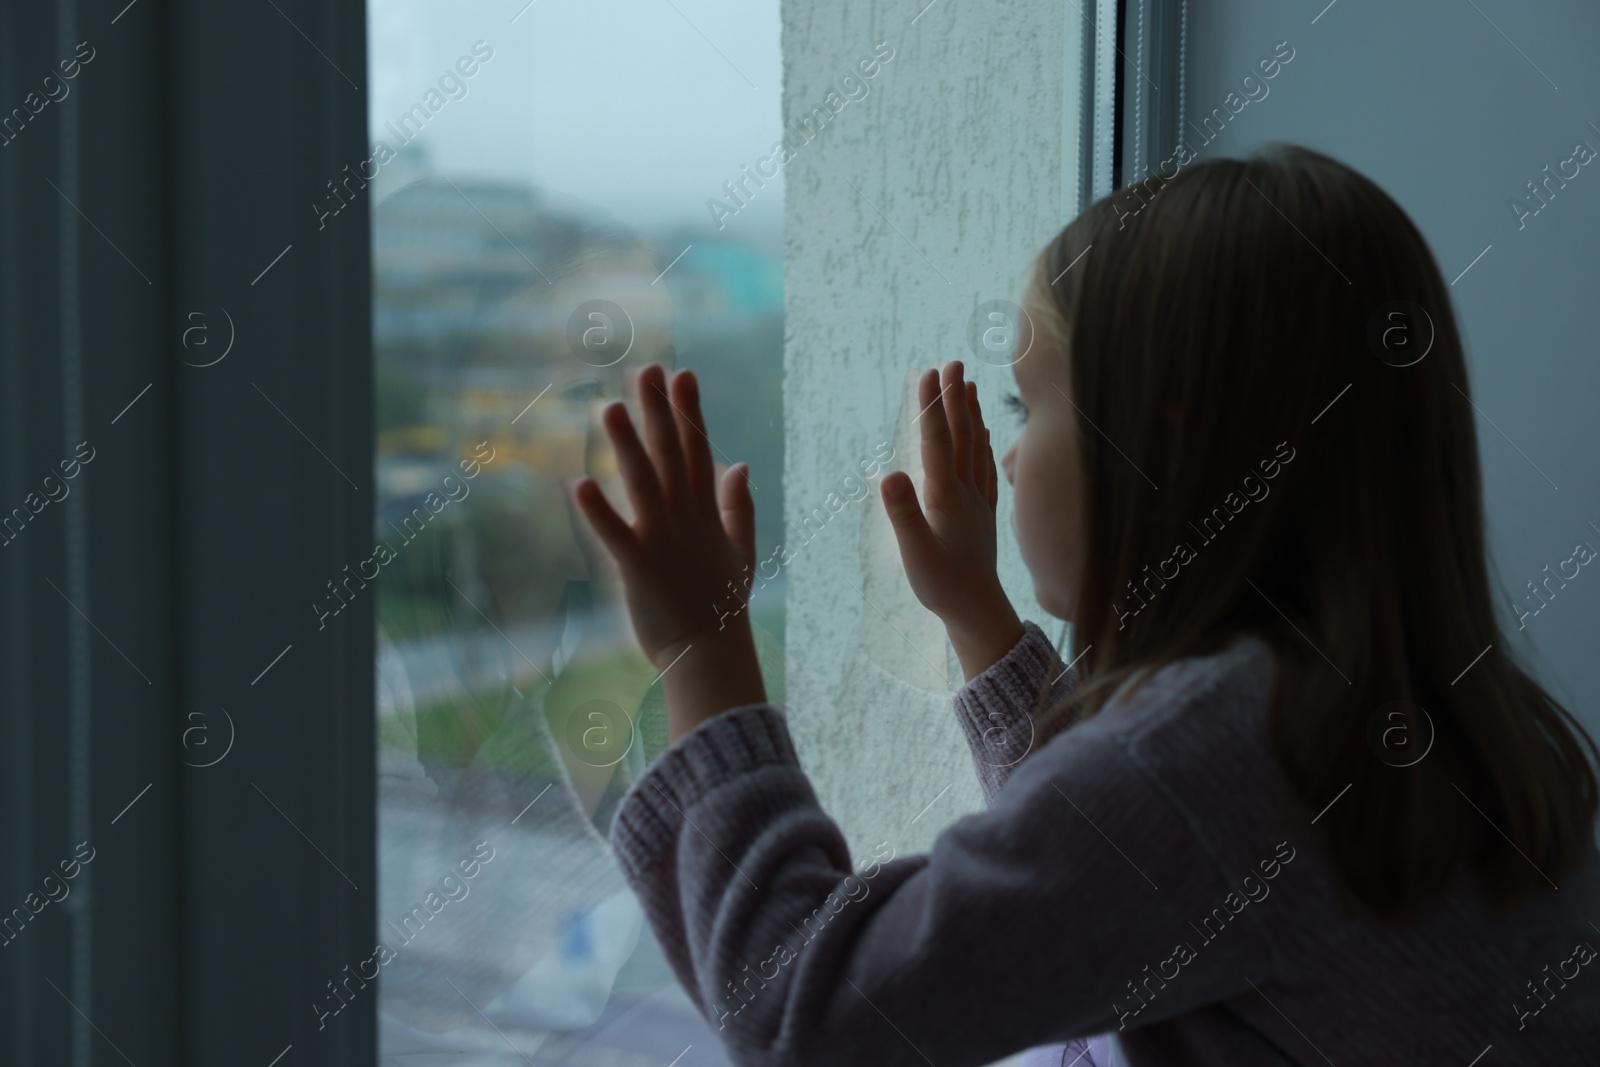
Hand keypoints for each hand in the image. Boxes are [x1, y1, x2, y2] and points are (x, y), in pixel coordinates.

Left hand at [570, 364, 766, 740]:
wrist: (710, 654)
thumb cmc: (721, 604)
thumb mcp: (740, 549)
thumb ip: (739, 506)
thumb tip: (740, 464)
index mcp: (706, 512)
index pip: (698, 450)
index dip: (689, 411)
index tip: (681, 374)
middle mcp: (685, 518)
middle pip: (671, 454)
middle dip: (658, 411)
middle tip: (644, 370)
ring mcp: (662, 540)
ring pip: (643, 482)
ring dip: (626, 445)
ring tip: (609, 407)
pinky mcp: (638, 567)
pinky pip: (614, 534)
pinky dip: (598, 511)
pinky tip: (578, 484)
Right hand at [879, 361, 1022, 681]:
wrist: (978, 610)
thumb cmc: (942, 585)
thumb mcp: (915, 553)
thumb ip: (903, 514)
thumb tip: (889, 474)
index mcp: (946, 496)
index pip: (937, 441)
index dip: (931, 406)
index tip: (928, 372)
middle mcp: (965, 491)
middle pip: (960, 435)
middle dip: (953, 397)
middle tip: (950, 362)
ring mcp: (978, 499)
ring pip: (976, 446)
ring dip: (971, 413)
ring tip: (969, 383)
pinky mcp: (984, 511)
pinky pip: (985, 466)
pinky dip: (983, 442)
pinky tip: (984, 431)